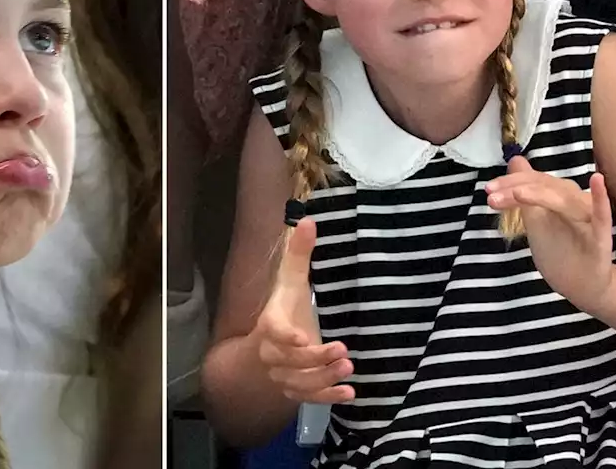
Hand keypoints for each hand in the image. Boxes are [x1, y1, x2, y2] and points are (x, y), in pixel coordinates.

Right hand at [253, 217, 354, 403]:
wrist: (266, 345)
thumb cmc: (283, 308)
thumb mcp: (291, 280)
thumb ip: (300, 253)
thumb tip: (309, 219)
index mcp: (271, 322)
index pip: (272, 330)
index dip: (285, 336)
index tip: (303, 338)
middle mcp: (273, 352)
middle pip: (290, 361)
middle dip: (315, 359)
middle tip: (344, 351)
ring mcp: (282, 374)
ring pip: (300, 382)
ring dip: (324, 378)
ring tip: (349, 369)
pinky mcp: (294, 389)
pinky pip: (307, 398)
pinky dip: (327, 398)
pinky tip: (349, 394)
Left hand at [486, 157, 614, 311]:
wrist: (581, 286)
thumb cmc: (559, 251)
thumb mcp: (536, 220)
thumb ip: (525, 193)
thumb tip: (515, 161)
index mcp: (560, 197)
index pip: (535, 181)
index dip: (511, 182)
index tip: (488, 189)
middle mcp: (575, 203)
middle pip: (546, 188)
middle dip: (516, 188)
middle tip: (490, 195)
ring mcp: (588, 220)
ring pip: (564, 201)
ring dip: (540, 194)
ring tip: (517, 193)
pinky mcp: (600, 240)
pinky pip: (601, 218)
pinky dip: (600, 199)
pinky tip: (597, 180)